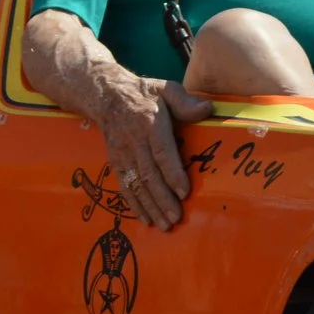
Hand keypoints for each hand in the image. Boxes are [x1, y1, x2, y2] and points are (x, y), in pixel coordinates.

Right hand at [90, 72, 210, 230]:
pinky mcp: (115, 161)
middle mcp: (134, 142)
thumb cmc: (144, 93)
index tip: (184, 192)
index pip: (161, 152)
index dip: (172, 174)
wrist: (106, 95)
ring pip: (136, 184)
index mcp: (149, 124)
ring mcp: (122, 153)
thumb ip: (185, 101)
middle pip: (148, 174)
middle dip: (162, 199)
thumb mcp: (165, 89)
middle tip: (176, 218)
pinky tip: (145, 219)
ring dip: (150, 206)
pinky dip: (134, 204)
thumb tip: (207, 110)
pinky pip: (124, 186)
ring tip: (164, 225)